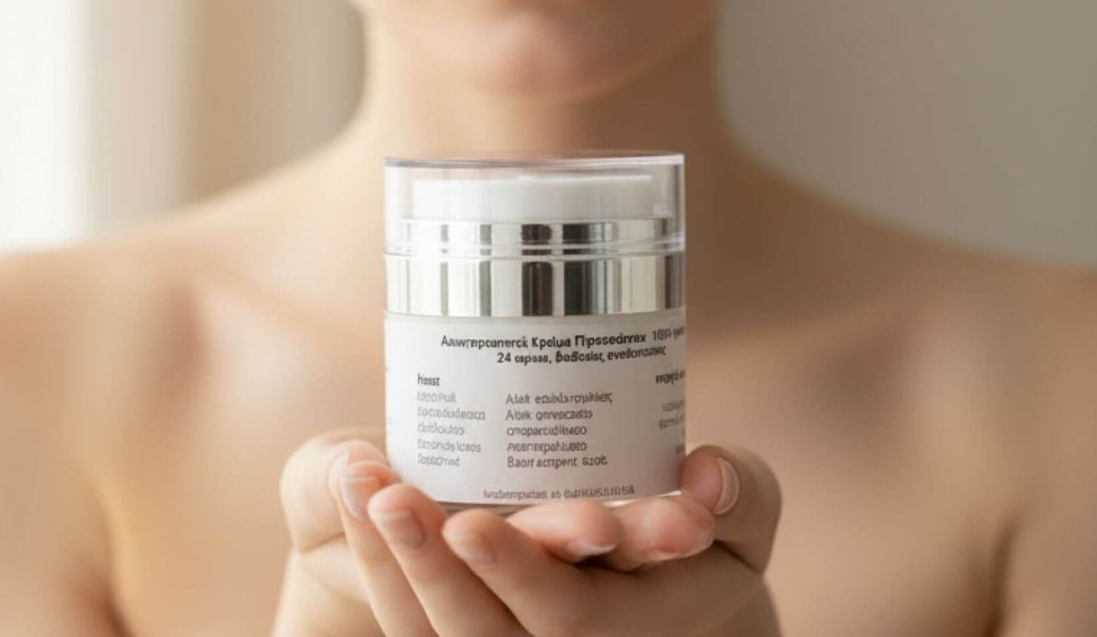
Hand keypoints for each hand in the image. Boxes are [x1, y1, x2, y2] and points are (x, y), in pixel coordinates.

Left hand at [270, 425, 780, 635]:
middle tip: (386, 493)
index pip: (566, 616)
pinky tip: (353, 493)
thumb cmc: (710, 557)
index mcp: (628, 626)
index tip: (468, 523)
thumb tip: (706, 476)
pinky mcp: (477, 636)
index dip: (517, 573)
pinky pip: (414, 623)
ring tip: (354, 479)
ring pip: (432, 633)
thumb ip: (741, 493)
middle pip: (479, 634)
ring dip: (386, 559)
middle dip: (426, 566)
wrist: (680, 619)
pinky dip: (379, 562)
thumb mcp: (743, 527)